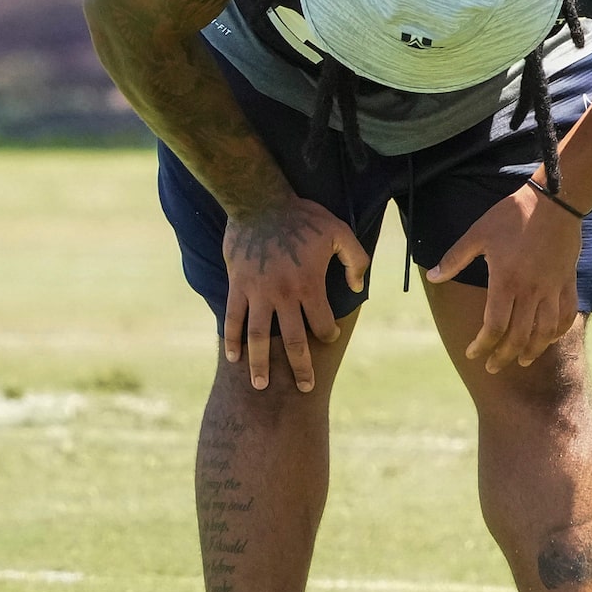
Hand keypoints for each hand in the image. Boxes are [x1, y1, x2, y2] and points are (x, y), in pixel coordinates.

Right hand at [221, 198, 368, 393]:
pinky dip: (231, 339)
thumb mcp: (340, 231)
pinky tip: (233, 357)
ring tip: (261, 385)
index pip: (321, 322)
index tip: (329, 338)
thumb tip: (359, 289)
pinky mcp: (237, 286)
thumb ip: (356, 260)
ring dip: (260, 364)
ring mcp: (257, 292)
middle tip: (305, 389)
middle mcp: (283, 295)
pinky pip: (232, 318)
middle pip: (292, 340)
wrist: (260, 202)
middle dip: (300, 367)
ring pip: (257, 337)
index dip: (328, 334)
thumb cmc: (304, 217)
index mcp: (309, 284)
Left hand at [430, 184, 584, 374]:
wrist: (555, 201)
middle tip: (493, 366)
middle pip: (518, 336)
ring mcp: (552, 288)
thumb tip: (432, 276)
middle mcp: (531, 290)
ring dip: (532, 350)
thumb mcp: (477, 233)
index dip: (482, 345)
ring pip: (545, 331)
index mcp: (506, 281)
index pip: (494, 326)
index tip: (472, 354)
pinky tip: (549, 338)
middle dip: (503, 356)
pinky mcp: (567, 282)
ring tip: (521, 361)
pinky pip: (567, 314)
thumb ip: (454, 258)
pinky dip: (558, 331)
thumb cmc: (512, 215)